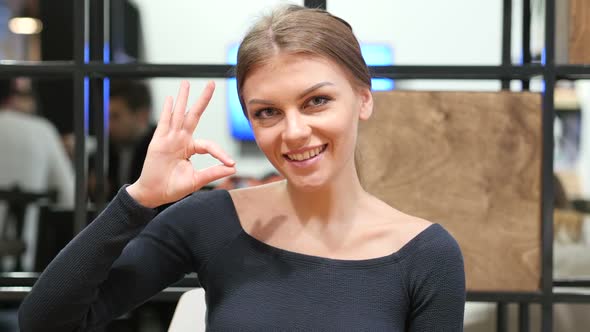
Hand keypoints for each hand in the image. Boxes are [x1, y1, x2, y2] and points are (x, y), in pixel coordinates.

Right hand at [127, 81, 235, 207]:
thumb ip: (213, 173)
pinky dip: (167, 110)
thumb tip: (232, 169)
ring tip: (186, 83)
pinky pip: (164, 123)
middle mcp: (181, 140)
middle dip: (203, 99)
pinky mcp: (158, 142)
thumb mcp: (197, 180)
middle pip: (194, 115)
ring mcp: (170, 139)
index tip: (231, 163)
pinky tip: (170, 98)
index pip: (209, 145)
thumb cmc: (172, 187)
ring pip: (178, 114)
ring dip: (183, 98)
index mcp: (191, 148)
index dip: (220, 153)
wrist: (153, 194)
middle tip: (212, 83)